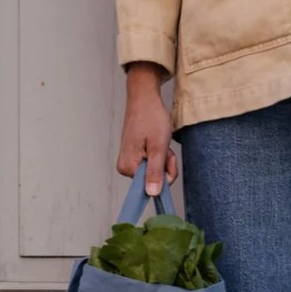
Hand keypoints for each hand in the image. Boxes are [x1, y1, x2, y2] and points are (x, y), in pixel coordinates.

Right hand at [116, 62, 178, 196]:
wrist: (145, 97)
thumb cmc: (151, 117)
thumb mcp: (158, 147)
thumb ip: (155, 172)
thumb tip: (152, 194)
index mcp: (127, 167)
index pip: (152, 186)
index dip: (164, 173)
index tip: (165, 157)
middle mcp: (125, 167)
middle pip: (154, 180)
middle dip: (165, 165)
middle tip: (163, 147)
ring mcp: (130, 161)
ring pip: (155, 171)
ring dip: (163, 158)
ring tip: (160, 141)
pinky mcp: (135, 156)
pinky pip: (152, 163)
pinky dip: (159, 154)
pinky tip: (157, 142)